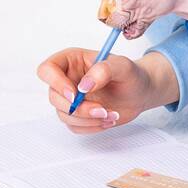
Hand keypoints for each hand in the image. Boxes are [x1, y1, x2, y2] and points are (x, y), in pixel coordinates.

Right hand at [36, 47, 161, 134]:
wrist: (141, 92)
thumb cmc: (131, 74)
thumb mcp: (123, 66)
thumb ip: (104, 70)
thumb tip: (83, 86)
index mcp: (72, 60)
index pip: (47, 69)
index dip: (56, 83)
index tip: (76, 95)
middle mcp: (67, 79)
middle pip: (54, 97)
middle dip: (78, 108)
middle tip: (102, 110)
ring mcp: (71, 98)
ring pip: (63, 114)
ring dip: (87, 119)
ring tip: (110, 114)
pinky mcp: (78, 114)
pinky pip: (74, 126)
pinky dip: (91, 127)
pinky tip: (108, 120)